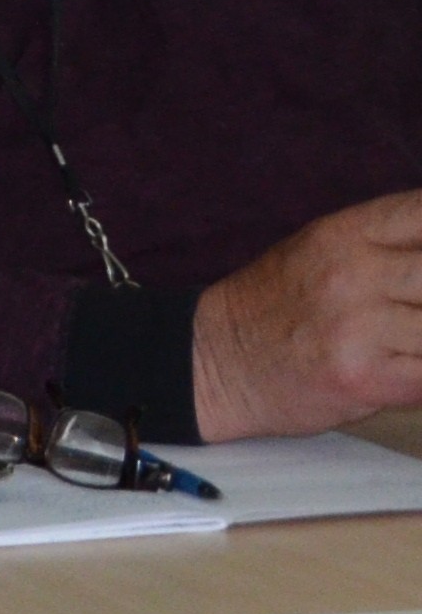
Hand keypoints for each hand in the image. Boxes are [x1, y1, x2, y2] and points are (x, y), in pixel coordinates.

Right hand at [189, 189, 421, 439]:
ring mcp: (358, 327)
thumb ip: (385, 244)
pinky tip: (402, 367)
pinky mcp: (364, 379)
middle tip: (407, 307)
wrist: (212, 361)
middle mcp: (352, 274)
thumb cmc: (273, 305)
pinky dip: (420, 371)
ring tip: (401, 341)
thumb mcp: (319, 249)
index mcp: (344, 234)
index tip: (419, 260)